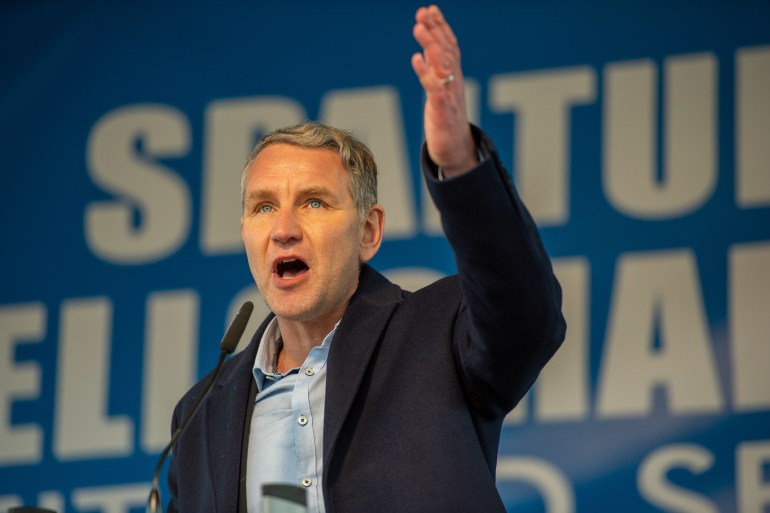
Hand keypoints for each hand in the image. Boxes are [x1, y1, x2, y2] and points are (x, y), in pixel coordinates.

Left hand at [411, 5, 477, 176]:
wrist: (456, 150)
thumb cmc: (446, 120)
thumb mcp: (441, 92)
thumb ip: (435, 72)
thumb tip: (425, 53)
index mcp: (454, 77)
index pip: (449, 46)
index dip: (441, 27)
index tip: (430, 10)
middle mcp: (454, 82)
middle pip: (445, 50)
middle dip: (434, 29)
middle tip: (423, 12)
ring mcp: (449, 94)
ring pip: (441, 64)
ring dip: (429, 44)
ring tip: (418, 27)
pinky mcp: (442, 109)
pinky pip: (434, 88)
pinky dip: (425, 72)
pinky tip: (415, 59)